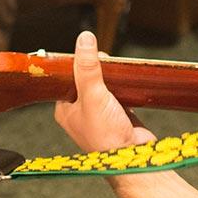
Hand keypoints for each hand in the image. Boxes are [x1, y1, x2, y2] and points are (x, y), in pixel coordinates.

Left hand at [54, 30, 154, 154]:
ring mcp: (100, 114)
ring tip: (117, 67)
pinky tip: (128, 80)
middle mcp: (80, 112)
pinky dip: (124, 86)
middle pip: (86, 79)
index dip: (76, 62)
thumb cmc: (105, 136)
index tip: (85, 48)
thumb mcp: (92, 95)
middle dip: (96, 67)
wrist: (132, 158)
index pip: (66, 77)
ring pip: (104, 85)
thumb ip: (87, 67)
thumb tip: (84, 39)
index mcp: (65, 109)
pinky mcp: (119, 115)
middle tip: (105, 57)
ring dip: (111, 76)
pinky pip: (119, 93)